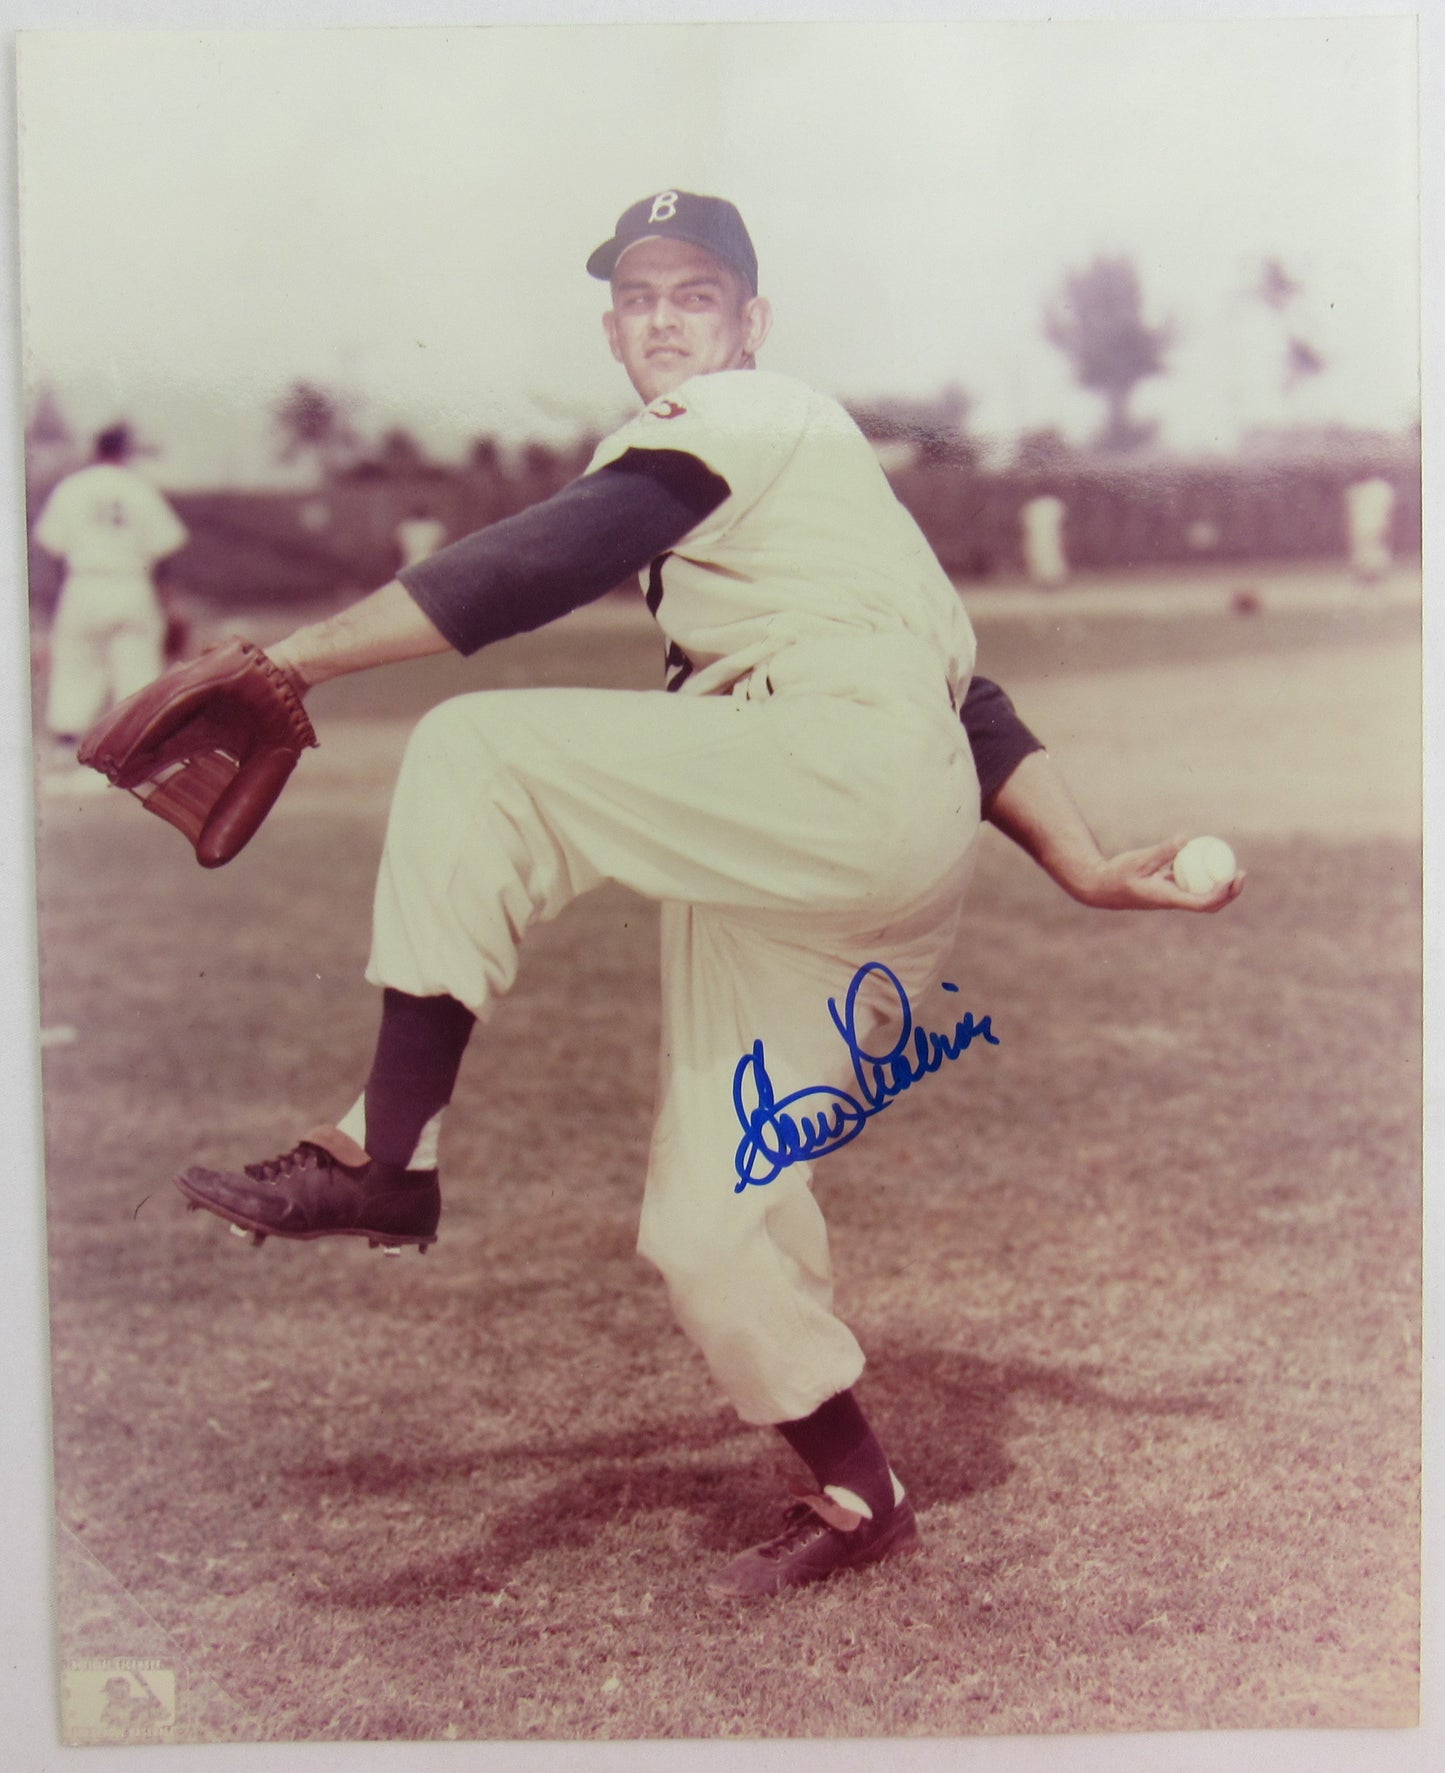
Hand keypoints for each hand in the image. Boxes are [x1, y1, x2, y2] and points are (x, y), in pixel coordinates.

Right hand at [1072, 835, 1244, 912]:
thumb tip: (1187, 838)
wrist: (1100, 887)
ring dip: (1218, 884)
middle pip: (1209, 904)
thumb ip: (1162, 851)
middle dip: (1229, 893)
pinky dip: (1201, 872)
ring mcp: (1170, 895)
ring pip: (1201, 894)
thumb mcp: (1138, 860)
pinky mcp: (1166, 887)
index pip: (1202, 902)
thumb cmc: (1117, 874)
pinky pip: (1189, 882)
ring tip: (1231, 864)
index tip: (1232, 877)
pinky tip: (1205, 855)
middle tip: (1241, 873)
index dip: (1222, 893)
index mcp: (1169, 899)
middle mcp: (1173, 900)